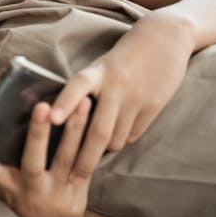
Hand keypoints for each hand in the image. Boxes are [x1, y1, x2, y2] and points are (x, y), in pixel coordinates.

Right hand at [0, 99, 92, 216]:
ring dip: (76, 128)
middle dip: (39, 132)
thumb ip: (0, 170)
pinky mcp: (82, 191)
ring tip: (82, 102)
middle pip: (36, 159)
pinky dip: (92, 141)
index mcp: (16, 188)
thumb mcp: (9, 191)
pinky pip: (88, 164)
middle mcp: (37, 190)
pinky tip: (99, 120)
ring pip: (69, 157)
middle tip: (42, 107)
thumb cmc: (26, 203)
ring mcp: (61, 191)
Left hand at [49, 12, 191, 181]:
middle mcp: (115, 86)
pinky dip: (122, 140)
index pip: (77, 86)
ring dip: (103, 151)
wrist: (164, 38)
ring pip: (115, 138)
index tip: (51, 119)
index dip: (64, 102)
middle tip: (73, 178)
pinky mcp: (154, 107)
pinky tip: (116, 138)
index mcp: (98, 71)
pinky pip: (132, 134)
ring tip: (90, 159)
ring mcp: (136, 98)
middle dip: (84, 159)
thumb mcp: (101, 65)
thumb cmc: (122, 55)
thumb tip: (66, 118)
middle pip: (98, 131)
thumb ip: (87, 89)